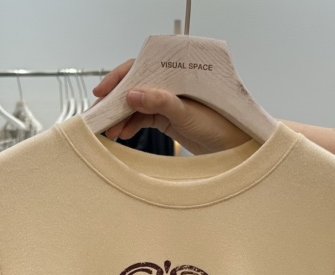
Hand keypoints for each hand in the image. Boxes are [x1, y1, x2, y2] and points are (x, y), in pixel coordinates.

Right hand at [92, 60, 249, 155]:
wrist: (234, 146)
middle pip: (134, 87)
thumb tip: (132, 94)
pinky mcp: (167, 118)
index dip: (119, 79)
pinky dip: (131, 126)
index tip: (102, 93)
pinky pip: (142, 118)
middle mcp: (170, 85)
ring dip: (121, 117)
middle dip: (115, 102)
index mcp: (176, 73)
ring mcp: (167, 102)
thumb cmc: (220, 124)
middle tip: (99, 117)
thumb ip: (160, 102)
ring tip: (111, 132)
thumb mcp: (187, 112)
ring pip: (136, 105)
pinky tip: (122, 134)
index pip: (141, 68)